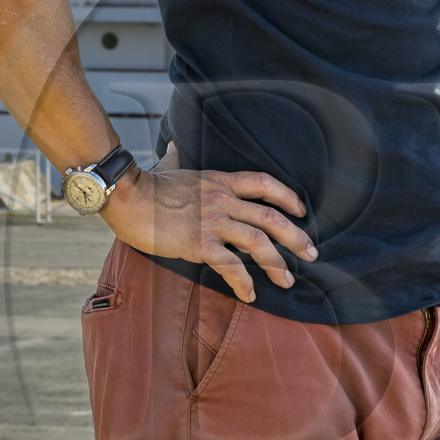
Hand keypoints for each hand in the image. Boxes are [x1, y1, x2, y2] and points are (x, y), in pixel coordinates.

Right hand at [102, 143, 315, 303]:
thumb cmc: (145, 184)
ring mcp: (213, 222)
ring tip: (288, 280)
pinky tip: (250, 294)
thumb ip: (176, 158)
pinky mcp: (199, 243)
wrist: (127, 197)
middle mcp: (223, 201)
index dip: (288, 197)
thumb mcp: (169, 167)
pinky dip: (244, 282)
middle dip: (296, 237)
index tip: (301, 212)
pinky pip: (231, 266)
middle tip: (312, 254)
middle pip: (271, 217)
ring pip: (258, 243)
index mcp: (220, 182)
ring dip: (277, 264)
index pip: (264, 183)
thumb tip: (172, 145)